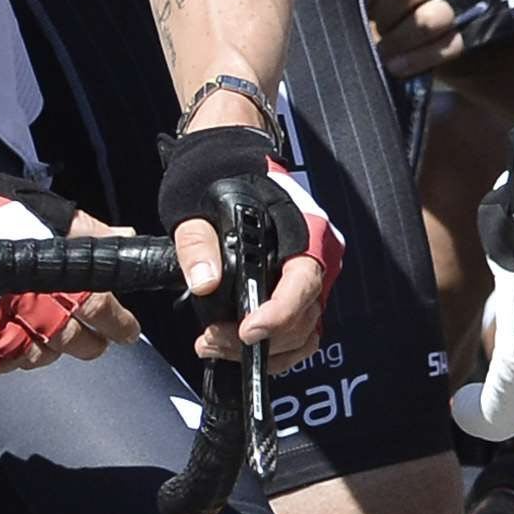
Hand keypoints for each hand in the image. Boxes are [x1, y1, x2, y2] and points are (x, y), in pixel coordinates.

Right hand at [0, 135, 118, 374]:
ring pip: (39, 358)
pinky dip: (12, 358)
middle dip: (91, 342)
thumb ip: (83, 230)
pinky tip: (15, 341)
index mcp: (48, 272)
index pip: (100, 310)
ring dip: (51, 351)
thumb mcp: (36, 209)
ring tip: (49, 335)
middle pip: (75, 343)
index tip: (125, 328)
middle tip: (93, 334)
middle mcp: (24, 306)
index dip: (119, 323)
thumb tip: (123, 238)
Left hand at [155, 121, 339, 366]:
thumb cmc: (217, 180)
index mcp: (302, 232)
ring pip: (303, 331)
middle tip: (209, 342)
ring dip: (263, 351)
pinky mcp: (296, 289)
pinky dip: (270, 346)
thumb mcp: (197, 206)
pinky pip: (297, 329)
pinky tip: (231, 345)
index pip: (303, 285)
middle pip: (304, 318)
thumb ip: (199, 245)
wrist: (229, 163)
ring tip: (212, 345)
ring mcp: (309, 276)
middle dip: (261, 341)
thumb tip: (204, 281)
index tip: (245, 332)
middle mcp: (316, 256)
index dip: (278, 315)